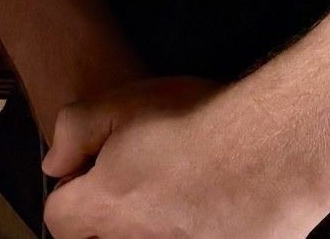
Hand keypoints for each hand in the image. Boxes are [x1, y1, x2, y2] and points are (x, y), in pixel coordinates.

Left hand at [43, 76, 329, 238]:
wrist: (274, 150)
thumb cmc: (200, 122)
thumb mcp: (123, 102)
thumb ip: (74, 130)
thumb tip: (55, 163)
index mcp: (107, 207)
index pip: (59, 220)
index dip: (70, 192)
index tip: (91, 174)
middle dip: (103, 221)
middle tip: (132, 189)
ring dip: (145, 226)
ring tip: (172, 194)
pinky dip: (186, 229)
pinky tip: (204, 210)